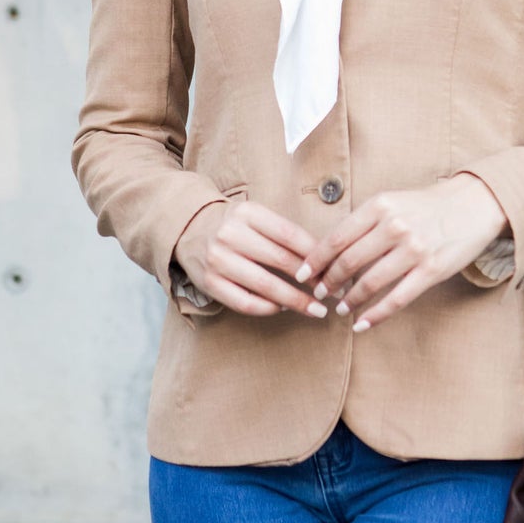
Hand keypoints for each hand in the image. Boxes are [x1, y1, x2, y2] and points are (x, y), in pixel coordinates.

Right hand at [175, 199, 321, 317]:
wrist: (189, 229)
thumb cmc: (234, 225)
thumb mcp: (256, 217)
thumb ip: (284, 234)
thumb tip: (323, 260)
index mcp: (247, 213)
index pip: (289, 234)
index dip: (315, 254)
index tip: (334, 269)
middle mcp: (230, 234)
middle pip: (280, 260)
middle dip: (311, 280)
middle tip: (332, 294)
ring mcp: (217, 260)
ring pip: (265, 285)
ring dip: (295, 300)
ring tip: (316, 309)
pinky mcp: (209, 283)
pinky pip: (245, 302)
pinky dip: (268, 308)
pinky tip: (283, 308)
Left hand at [294, 176, 509, 332]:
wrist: (473, 204)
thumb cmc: (427, 206)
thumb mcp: (392, 202)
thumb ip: (365, 222)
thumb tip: (331, 250)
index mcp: (380, 206)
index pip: (337, 237)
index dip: (315, 260)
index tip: (302, 274)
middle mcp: (394, 226)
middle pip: (348, 262)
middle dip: (328, 282)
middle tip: (319, 293)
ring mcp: (414, 249)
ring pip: (369, 283)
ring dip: (350, 300)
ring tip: (340, 308)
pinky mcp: (430, 270)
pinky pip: (396, 299)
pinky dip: (375, 315)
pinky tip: (362, 324)